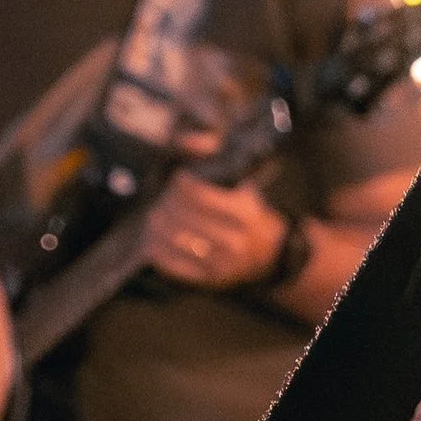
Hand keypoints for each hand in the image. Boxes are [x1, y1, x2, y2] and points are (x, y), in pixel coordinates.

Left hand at [144, 167, 289, 290]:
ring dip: (158, 224)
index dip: (182, 183)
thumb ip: (214, 153)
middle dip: (168, 202)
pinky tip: (152, 239)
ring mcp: (222, 263)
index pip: (198, 194)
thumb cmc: (247, 210)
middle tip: (164, 197)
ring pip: (175, 239)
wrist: (268, 253)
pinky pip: (173, 264)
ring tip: (156, 215)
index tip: (179, 178)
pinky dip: (157, 250)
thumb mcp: (240, 179)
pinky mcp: (209, 279)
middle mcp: (235, 240)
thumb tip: (187, 141)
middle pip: (183, 216)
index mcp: (244, 213)